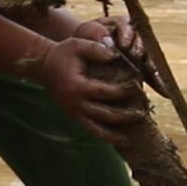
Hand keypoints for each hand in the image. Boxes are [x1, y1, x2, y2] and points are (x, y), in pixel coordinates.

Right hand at [30, 27, 150, 142]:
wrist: (43, 67)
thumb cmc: (63, 54)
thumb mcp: (78, 44)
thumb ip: (97, 48)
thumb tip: (117, 54)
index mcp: (78, 86)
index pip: (105, 92)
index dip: (123, 91)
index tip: (138, 86)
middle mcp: (75, 103)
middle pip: (104, 114)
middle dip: (125, 115)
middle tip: (142, 113)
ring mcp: (74, 112)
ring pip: (96, 129)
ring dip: (114, 136)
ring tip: (130, 140)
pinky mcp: (74, 116)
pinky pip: (90, 129)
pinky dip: (104, 136)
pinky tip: (117, 140)